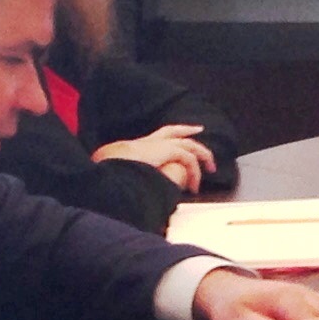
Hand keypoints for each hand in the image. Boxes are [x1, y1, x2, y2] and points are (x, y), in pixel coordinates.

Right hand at [96, 126, 213, 191]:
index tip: (186, 132)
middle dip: (190, 132)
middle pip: (175, 131)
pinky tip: (194, 187)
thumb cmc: (108, 170)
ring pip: (190, 145)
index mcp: (138, 144)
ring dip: (202, 157)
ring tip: (211, 169)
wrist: (107, 163)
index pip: (160, 134)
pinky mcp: (169, 151)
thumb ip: (130, 174)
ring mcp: (160, 144)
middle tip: (201, 135)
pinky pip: (189, 160)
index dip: (174, 132)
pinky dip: (195, 173)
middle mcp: (150, 141)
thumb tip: (131, 189)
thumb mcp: (120, 171)